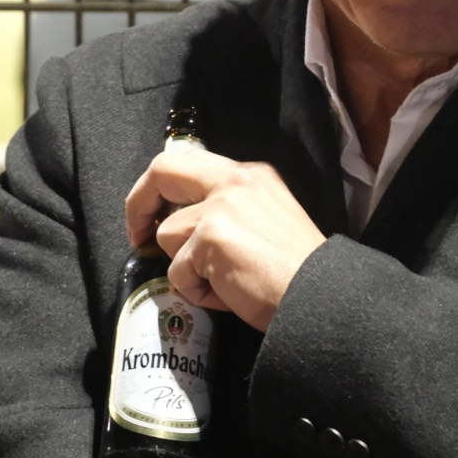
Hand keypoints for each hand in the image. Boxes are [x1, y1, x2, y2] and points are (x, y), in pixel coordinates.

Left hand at [123, 149, 325, 331]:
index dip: (162, 191)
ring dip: (186, 268)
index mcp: (251, 174)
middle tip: (138, 235)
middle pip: (163, 169)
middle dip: (139, 202)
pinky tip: (227, 293)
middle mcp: (235, 180)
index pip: (189, 164)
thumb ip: (230, 209)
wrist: (319, 293)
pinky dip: (196, 291)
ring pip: (168, 236)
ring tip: (222, 283)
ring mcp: (220, 207)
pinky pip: (178, 271)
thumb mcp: (267, 217)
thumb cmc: (297, 268)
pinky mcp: (210, 237)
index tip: (153, 220)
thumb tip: (181, 224)